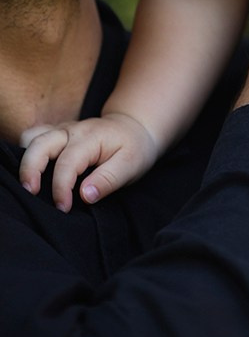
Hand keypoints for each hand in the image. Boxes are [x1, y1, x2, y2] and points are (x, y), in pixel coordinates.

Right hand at [18, 112, 157, 211]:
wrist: (135, 128)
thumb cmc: (134, 148)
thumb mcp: (131, 165)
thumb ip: (108, 180)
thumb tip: (85, 196)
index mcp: (90, 138)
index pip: (67, 164)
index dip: (61, 188)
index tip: (64, 208)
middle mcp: (71, 130)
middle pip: (40, 145)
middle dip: (30, 170)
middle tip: (31, 194)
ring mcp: (61, 130)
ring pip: (32, 139)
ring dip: (25, 161)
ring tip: (28, 186)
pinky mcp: (55, 134)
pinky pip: (33, 137)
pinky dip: (27, 152)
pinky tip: (32, 171)